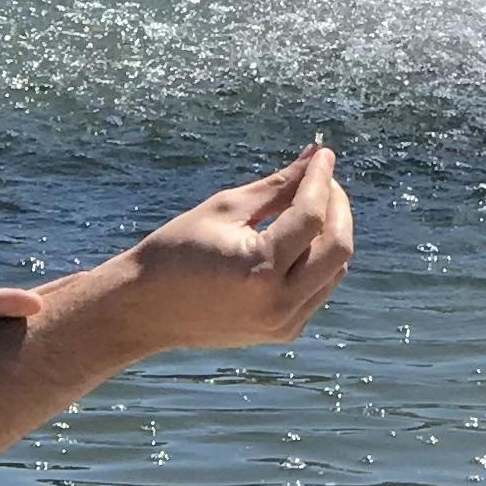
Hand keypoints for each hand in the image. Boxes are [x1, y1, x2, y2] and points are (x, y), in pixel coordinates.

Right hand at [104, 141, 355, 356]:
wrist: (147, 309)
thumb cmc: (177, 251)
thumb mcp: (226, 209)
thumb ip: (278, 185)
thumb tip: (315, 156)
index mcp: (259, 271)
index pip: (311, 217)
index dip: (321, 180)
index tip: (323, 155)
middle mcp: (279, 304)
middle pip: (339, 247)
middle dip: (337, 206)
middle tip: (322, 180)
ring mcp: (284, 323)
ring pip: (335, 268)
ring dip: (331, 232)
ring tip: (309, 204)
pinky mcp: (284, 330)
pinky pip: (319, 288)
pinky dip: (319, 259)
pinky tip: (300, 237)